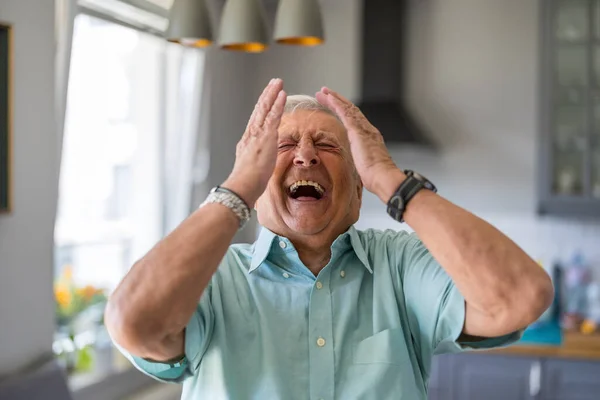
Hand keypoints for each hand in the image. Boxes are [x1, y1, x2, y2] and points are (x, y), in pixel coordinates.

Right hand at [223, 79, 286, 205]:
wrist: (244, 184)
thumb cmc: (247, 182)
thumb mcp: (251, 167)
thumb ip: (257, 160)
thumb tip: (262, 161)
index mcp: (247, 141)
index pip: (256, 119)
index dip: (262, 107)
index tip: (266, 98)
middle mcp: (251, 134)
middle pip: (259, 109)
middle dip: (267, 94)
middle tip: (274, 83)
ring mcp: (257, 133)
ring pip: (265, 108)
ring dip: (272, 93)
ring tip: (278, 82)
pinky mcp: (266, 136)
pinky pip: (273, 116)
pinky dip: (278, 103)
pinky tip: (282, 94)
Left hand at [315, 87, 402, 200]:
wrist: (383, 176)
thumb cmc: (375, 177)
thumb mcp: (365, 167)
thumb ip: (361, 162)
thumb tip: (358, 168)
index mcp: (369, 138)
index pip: (355, 120)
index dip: (344, 112)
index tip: (335, 106)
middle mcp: (368, 129)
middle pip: (351, 110)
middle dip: (338, 101)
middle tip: (326, 93)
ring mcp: (363, 128)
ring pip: (347, 108)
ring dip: (334, 98)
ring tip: (323, 92)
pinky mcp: (357, 130)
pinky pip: (345, 112)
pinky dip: (336, 103)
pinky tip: (328, 97)